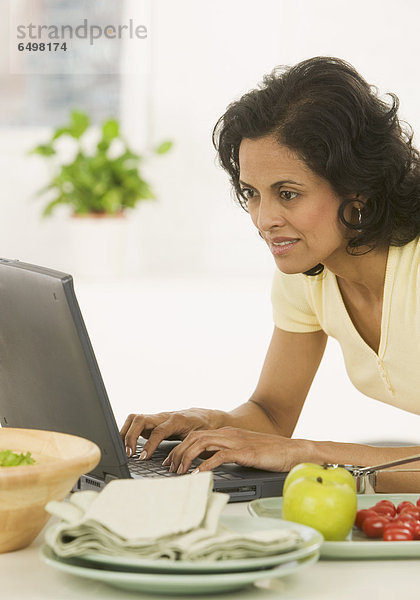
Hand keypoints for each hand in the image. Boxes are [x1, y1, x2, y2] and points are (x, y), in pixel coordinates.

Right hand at [120, 408, 222, 458]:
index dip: (150, 444)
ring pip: (135, 419)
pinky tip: (126, 446)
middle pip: (140, 419)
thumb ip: (190, 447)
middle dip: (130, 436)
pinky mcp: (153, 422)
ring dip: (125, 432)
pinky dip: (128, 433)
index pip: (158, 430)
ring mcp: (157, 418)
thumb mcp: (200, 437)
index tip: (143, 457)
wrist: (207, 417)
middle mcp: (164, 416)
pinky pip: (136, 424)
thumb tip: (182, 463)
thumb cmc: (204, 427)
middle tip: (128, 453)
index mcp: (176, 420)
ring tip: (124, 450)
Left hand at [163, 427, 303, 473]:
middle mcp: (228, 433)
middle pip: (194, 437)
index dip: (181, 447)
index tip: (172, 461)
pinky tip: (198, 475)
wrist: (293, 451)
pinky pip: (219, 456)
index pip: (196, 435)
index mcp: (227, 433)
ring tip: (180, 472)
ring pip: (202, 443)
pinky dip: (205, 465)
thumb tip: (207, 464)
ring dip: (187, 458)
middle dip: (178, 452)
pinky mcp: (244, 452)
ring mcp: (236, 441)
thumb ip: (226, 453)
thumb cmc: (270, 454)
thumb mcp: (243, 451)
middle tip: (170, 469)